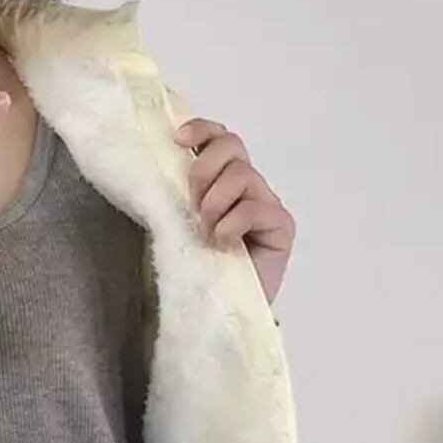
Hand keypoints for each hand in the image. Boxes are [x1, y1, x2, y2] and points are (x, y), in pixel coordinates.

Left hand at [173, 118, 294, 304]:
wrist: (217, 312)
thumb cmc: (195, 270)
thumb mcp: (176, 225)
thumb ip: (176, 195)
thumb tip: (161, 162)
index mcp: (220, 181)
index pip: (218, 138)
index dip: (201, 130)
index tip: (178, 140)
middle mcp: (246, 188)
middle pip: (232, 146)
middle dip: (204, 168)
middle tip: (192, 204)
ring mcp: (266, 206)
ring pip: (242, 174)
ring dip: (215, 202)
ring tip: (206, 232)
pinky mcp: (281, 228)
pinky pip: (256, 208)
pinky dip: (232, 223)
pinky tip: (222, 243)